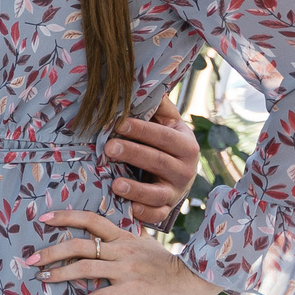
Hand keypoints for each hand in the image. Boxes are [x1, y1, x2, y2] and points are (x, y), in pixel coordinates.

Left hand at [28, 211, 219, 294]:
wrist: (195, 279)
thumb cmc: (169, 265)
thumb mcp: (146, 246)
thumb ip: (126, 240)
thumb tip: (110, 235)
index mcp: (124, 237)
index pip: (91, 220)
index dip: (66, 217)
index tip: (44, 218)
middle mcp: (122, 250)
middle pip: (80, 244)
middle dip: (52, 250)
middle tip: (30, 259)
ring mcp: (126, 269)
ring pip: (85, 267)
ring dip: (59, 273)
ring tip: (41, 279)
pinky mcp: (132, 289)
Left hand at [106, 97, 200, 227]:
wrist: (178, 176)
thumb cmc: (164, 143)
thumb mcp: (166, 123)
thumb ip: (157, 106)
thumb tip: (138, 78)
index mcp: (185, 144)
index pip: (164, 136)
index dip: (142, 130)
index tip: (118, 123)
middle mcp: (185, 170)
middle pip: (159, 162)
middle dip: (134, 154)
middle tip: (109, 147)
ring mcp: (176, 192)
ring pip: (158, 193)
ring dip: (137, 189)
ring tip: (116, 184)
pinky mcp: (167, 210)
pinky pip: (157, 216)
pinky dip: (145, 214)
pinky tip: (129, 209)